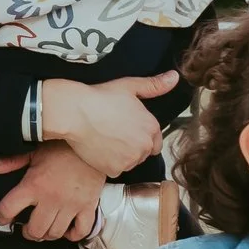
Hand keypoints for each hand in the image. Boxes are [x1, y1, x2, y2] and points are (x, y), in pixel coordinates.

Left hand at [0, 142, 101, 239]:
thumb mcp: (33, 152)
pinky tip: (66, 230)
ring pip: (55, 233)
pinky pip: (80, 231)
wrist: (92, 145)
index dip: (1, 217)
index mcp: (34, 185)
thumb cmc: (62, 147)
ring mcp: (71, 205)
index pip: (9, 209)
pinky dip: (72, 235)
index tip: (2, 218)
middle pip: (35, 230)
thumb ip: (10, 162)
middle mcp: (51, 199)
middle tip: (25, 228)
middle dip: (27, 232)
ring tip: (43, 229)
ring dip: (46, 235)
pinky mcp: (88, 207)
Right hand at [41, 74, 179, 175]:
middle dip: (131, 146)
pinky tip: (98, 149)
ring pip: (129, 162)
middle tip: (113, 132)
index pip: (154, 142)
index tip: (126, 129)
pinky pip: (115, 170)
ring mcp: (130, 160)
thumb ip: (155, 85)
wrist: (74, 113)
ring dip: (121, 156)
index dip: (140, 135)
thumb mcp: (129, 86)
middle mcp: (144, 146)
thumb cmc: (99, 97)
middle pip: (142, 153)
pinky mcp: (114, 170)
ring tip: (105, 140)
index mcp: (151, 127)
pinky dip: (107, 163)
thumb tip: (174, 77)